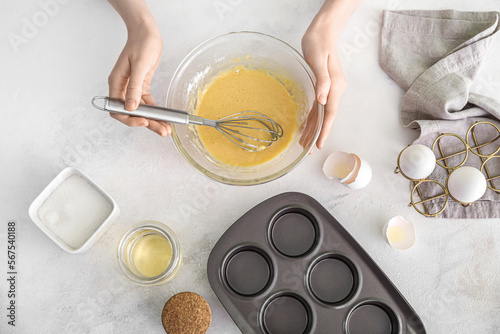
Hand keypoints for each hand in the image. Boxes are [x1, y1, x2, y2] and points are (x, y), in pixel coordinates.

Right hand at [108, 23, 169, 135]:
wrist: (147, 33)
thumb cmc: (141, 44)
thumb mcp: (139, 66)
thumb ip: (134, 88)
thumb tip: (131, 107)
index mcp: (116, 83)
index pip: (117, 109)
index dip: (129, 119)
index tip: (143, 122)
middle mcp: (122, 88)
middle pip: (131, 113)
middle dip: (146, 123)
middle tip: (162, 131)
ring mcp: (132, 89)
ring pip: (140, 111)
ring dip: (153, 120)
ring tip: (165, 129)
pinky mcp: (141, 87)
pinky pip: (147, 104)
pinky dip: (155, 112)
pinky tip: (164, 118)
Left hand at [302, 28, 345, 148]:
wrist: (323, 32)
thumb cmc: (318, 43)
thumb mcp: (317, 60)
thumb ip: (322, 80)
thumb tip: (323, 99)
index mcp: (335, 85)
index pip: (330, 113)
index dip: (324, 130)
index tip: (319, 144)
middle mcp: (335, 89)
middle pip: (326, 117)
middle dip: (317, 134)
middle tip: (308, 151)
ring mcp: (331, 89)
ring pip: (322, 114)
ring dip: (314, 128)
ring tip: (304, 143)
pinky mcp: (324, 87)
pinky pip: (319, 107)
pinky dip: (313, 118)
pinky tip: (307, 126)